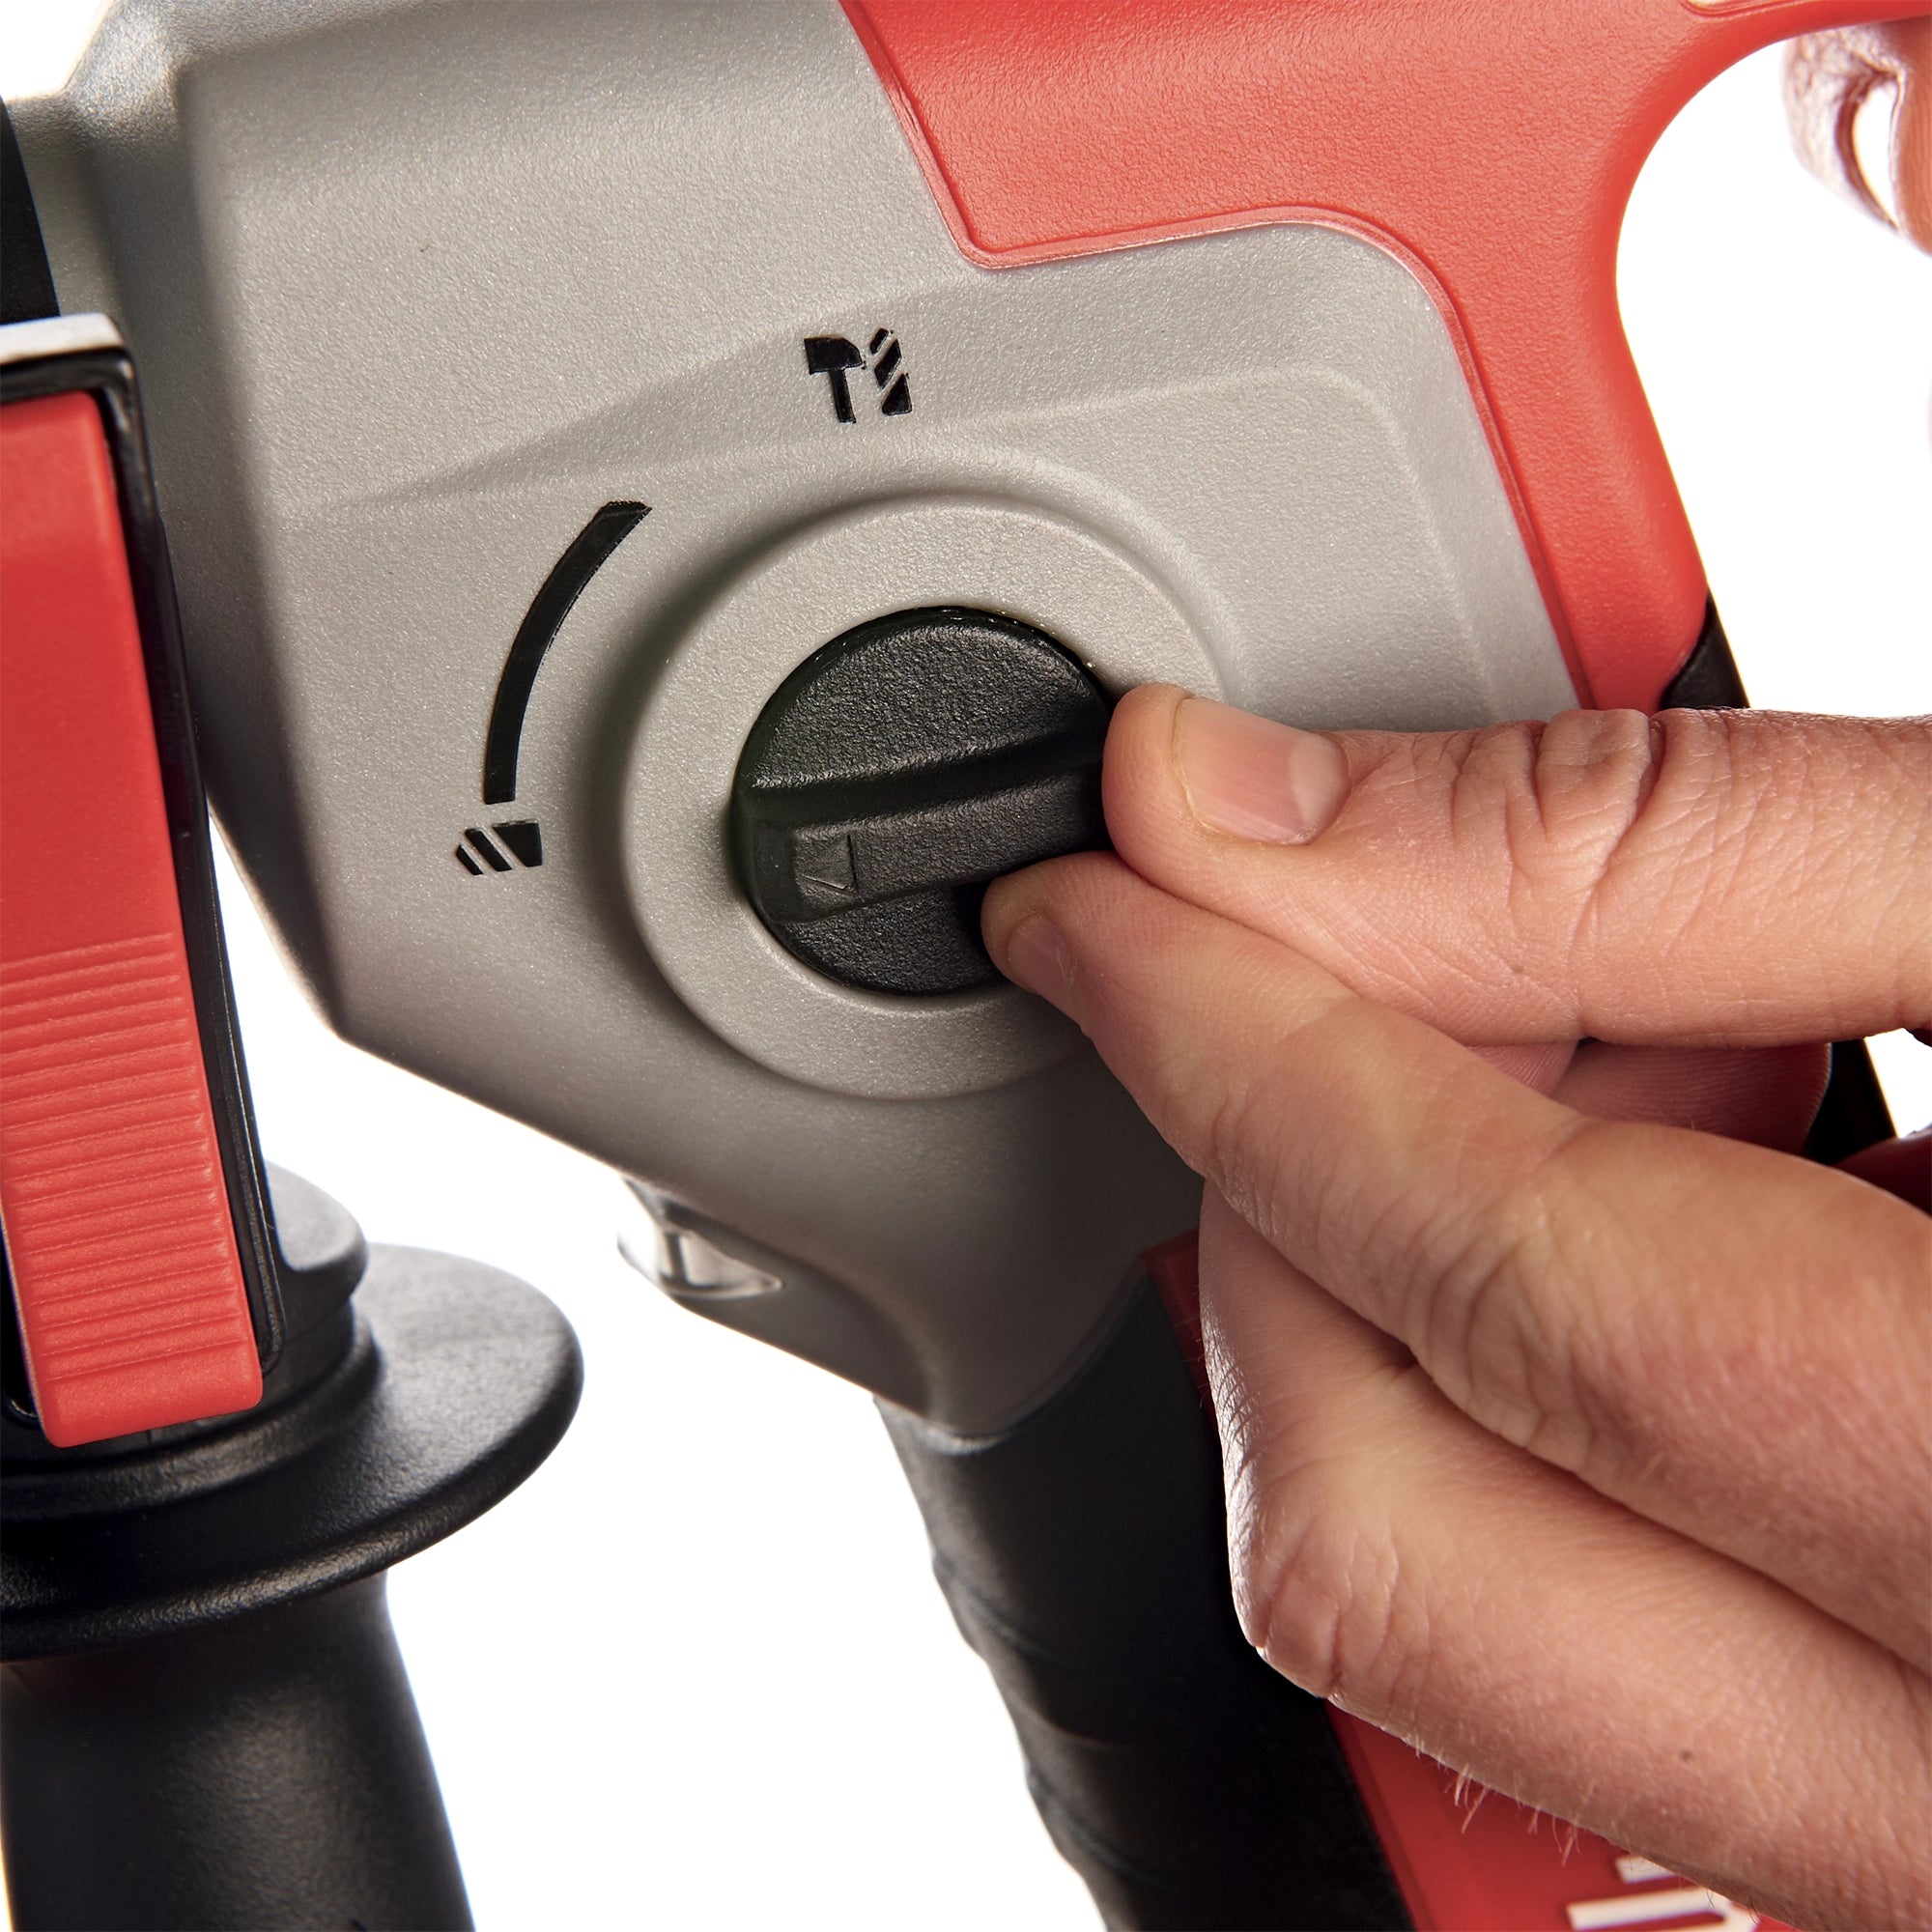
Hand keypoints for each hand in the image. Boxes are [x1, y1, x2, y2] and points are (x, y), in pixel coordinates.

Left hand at [982, 686, 1930, 1929]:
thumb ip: (1655, 850)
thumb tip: (1244, 822)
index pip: (1502, 1274)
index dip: (1235, 1037)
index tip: (1101, 896)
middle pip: (1384, 1519)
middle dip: (1292, 1211)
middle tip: (1389, 982)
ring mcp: (1899, 1848)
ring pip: (1424, 1616)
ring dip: (1393, 1314)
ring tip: (1619, 1095)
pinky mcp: (1845, 1834)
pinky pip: (1539, 1653)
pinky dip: (1504, 1419)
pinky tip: (1686, 1241)